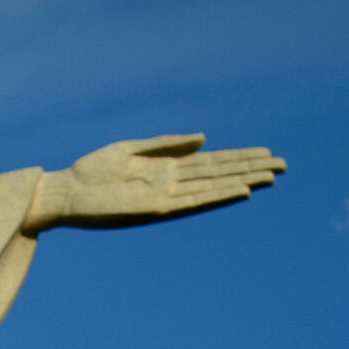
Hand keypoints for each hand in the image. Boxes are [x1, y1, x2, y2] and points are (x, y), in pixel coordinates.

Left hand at [25, 134, 284, 231]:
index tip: (266, 153)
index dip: (238, 158)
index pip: (210, 163)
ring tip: (270, 177)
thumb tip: (204, 138)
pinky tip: (239, 190)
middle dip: (250, 169)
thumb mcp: (131, 149)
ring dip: (241, 182)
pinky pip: (193, 202)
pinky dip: (217, 196)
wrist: (64, 191)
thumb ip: (167, 144)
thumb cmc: (91, 171)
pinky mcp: (155, 210)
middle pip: (219, 174)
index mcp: (165, 169)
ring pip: (212, 189)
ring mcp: (166, 198)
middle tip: (284, 165)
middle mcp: (171, 185)